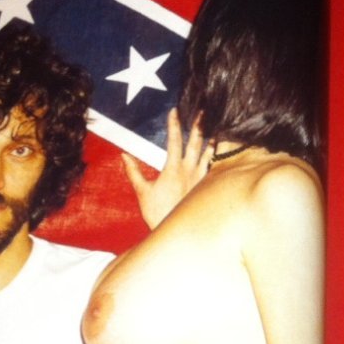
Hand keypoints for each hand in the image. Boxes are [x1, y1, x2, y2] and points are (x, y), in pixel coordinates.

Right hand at [123, 109, 213, 228]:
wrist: (175, 232)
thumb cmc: (157, 213)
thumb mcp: (142, 192)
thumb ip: (134, 172)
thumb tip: (124, 155)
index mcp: (173, 170)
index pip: (174, 141)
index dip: (174, 125)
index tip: (175, 110)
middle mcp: (190, 172)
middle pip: (196, 143)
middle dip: (199, 125)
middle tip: (203, 110)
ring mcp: (200, 179)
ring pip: (209, 154)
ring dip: (211, 138)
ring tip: (217, 125)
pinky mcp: (207, 186)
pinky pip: (214, 167)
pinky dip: (216, 156)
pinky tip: (220, 150)